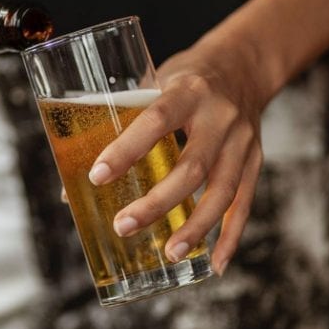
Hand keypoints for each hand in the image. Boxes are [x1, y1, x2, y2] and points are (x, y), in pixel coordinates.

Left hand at [87, 39, 264, 275]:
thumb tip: (73, 186)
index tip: (98, 176)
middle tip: (123, 226)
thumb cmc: (186, 78)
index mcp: (189, 90)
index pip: (156, 120)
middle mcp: (221, 115)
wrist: (244, 65)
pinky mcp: (255, 159)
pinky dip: (230, 236)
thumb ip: (119, 127)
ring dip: (196, 227)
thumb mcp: (154, 82)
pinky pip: (244, 203)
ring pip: (222, 191)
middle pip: (192, 167)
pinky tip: (215, 263)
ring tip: (170, 254)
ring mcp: (243, 140)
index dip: (126, 149)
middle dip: (157, 202)